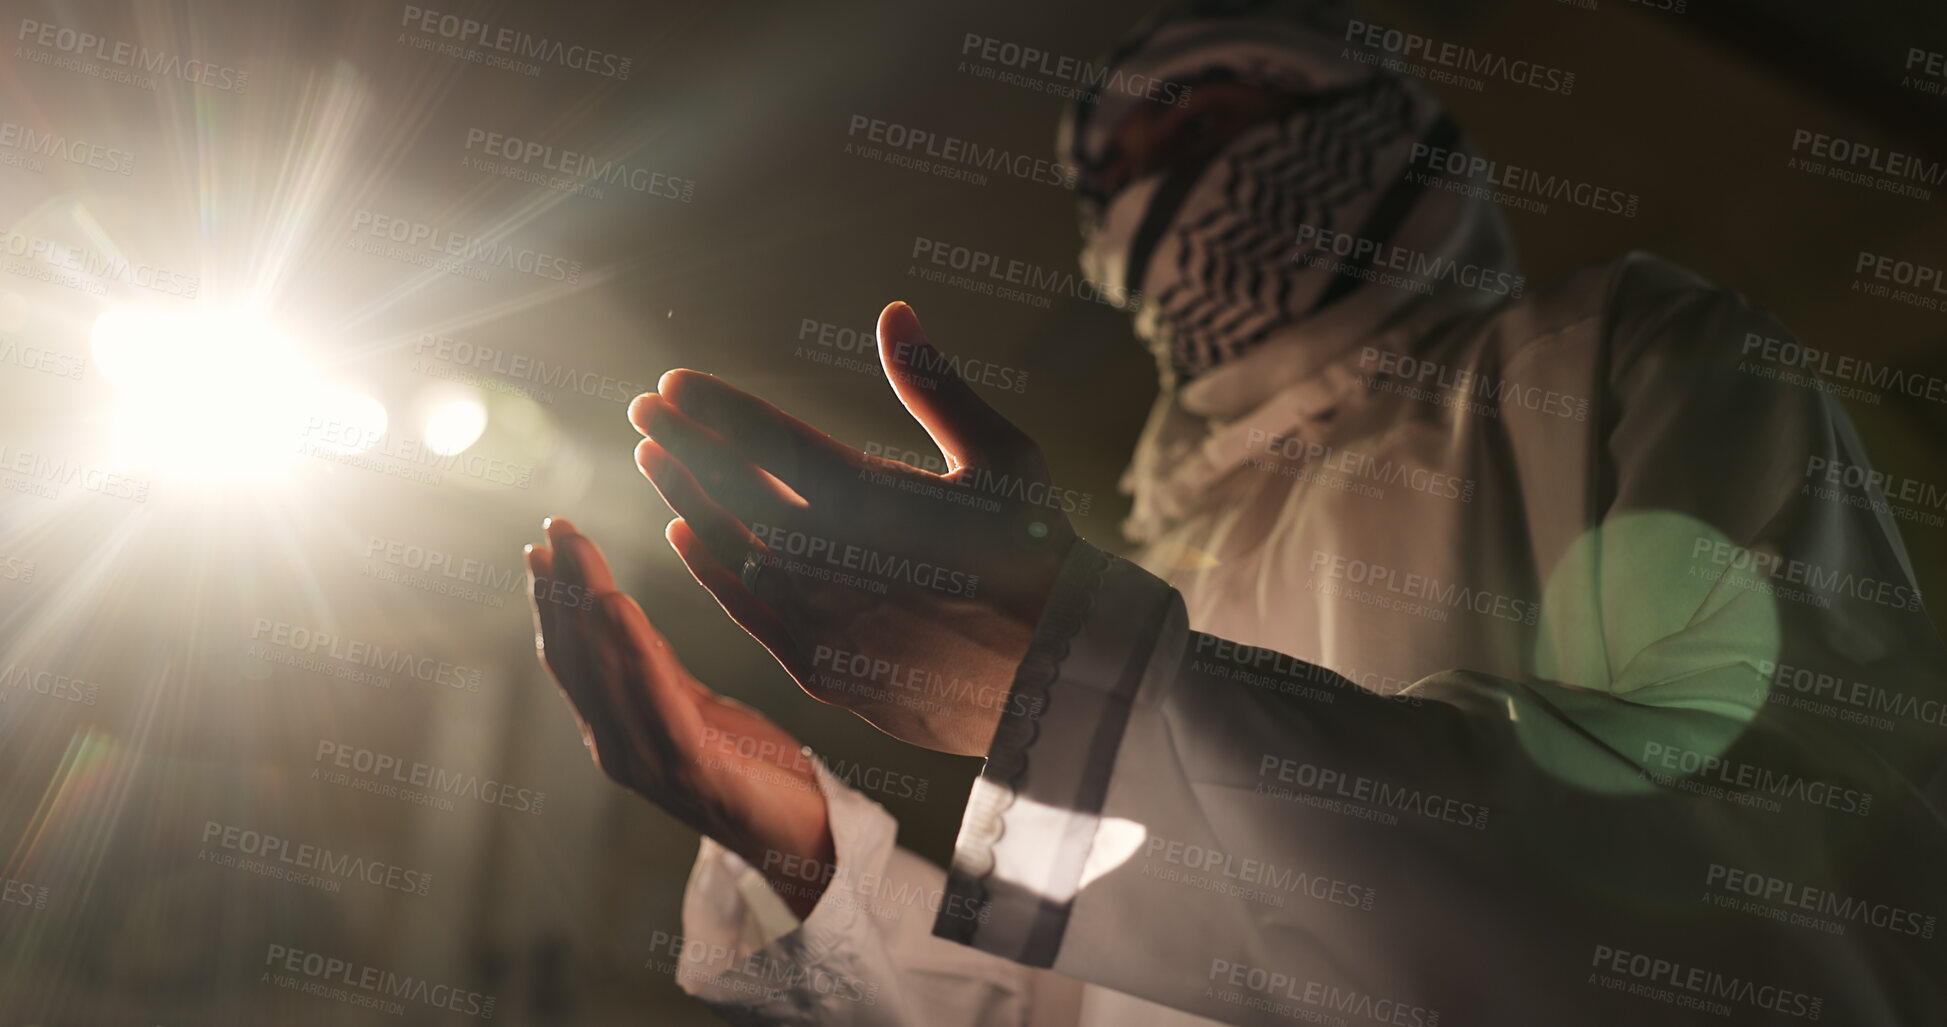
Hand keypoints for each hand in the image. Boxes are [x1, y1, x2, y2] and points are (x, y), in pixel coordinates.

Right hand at [525, 517, 834, 916]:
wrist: (801, 837)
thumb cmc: (757, 773)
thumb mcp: (699, 708)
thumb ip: (657, 672)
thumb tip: (619, 617)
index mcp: (619, 734)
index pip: (573, 660)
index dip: (551, 604)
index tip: (540, 549)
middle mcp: (620, 748)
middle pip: (578, 657)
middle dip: (560, 589)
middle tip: (552, 529)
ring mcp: (649, 759)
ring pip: (604, 668)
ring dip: (585, 603)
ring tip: (576, 550)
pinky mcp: (689, 762)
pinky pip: (654, 694)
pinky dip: (631, 647)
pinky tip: (618, 605)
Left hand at [628, 301, 1076, 757]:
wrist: (1058, 674)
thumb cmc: (1038, 554)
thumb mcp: (1000, 455)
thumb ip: (935, 385)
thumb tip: (895, 311)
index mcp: (873, 498)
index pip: (768, 440)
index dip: (715, 408)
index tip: (675, 382)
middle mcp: (831, 558)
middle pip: (732, 488)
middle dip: (682, 443)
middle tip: (643, 410)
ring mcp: (819, 617)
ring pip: (727, 546)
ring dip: (686, 497)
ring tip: (652, 459)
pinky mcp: (819, 666)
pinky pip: (745, 610)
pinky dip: (709, 568)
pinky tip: (685, 535)